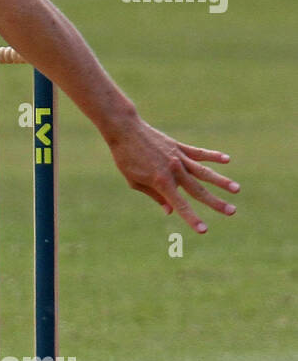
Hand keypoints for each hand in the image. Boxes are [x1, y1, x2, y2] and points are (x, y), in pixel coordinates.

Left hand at [107, 119, 238, 233]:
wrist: (125, 131)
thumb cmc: (126, 159)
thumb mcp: (135, 181)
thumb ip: (155, 196)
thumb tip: (170, 211)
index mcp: (161, 181)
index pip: (180, 204)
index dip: (192, 218)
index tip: (204, 230)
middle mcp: (174, 170)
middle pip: (198, 190)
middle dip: (216, 202)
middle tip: (232, 211)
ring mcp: (178, 157)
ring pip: (204, 171)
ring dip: (221, 181)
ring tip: (236, 189)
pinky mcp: (179, 147)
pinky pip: (199, 153)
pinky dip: (213, 156)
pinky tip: (227, 159)